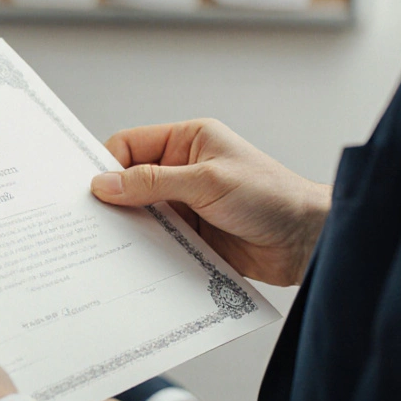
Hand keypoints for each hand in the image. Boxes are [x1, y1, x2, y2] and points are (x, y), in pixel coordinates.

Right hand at [91, 119, 330, 285]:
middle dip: (114, 199)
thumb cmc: (271, 197)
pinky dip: (146, 249)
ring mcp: (186, 203)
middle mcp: (183, 169)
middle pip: (131, 180)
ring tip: (110, 245)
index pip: (130, 144)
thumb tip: (104, 184)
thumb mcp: (206, 182)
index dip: (108, 165)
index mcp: (188, 140)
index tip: (91, 191)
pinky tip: (135, 261)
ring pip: (141, 213)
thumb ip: (152, 183)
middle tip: (93, 221)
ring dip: (130, 227)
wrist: (308, 241)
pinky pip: (157, 240)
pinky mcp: (191, 234)